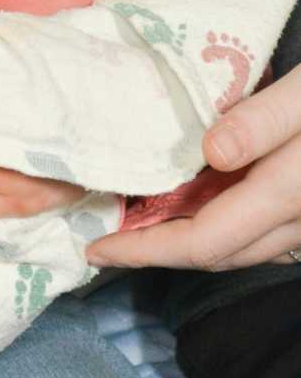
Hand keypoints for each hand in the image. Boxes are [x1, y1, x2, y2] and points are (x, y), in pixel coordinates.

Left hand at [87, 64, 300, 269]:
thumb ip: (262, 122)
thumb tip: (211, 152)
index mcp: (285, 196)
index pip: (202, 243)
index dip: (145, 251)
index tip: (98, 249)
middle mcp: (298, 224)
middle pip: (215, 255)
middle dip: (156, 251)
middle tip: (107, 238)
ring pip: (239, 249)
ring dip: (187, 241)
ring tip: (140, 222)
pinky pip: (259, 235)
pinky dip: (220, 228)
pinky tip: (197, 203)